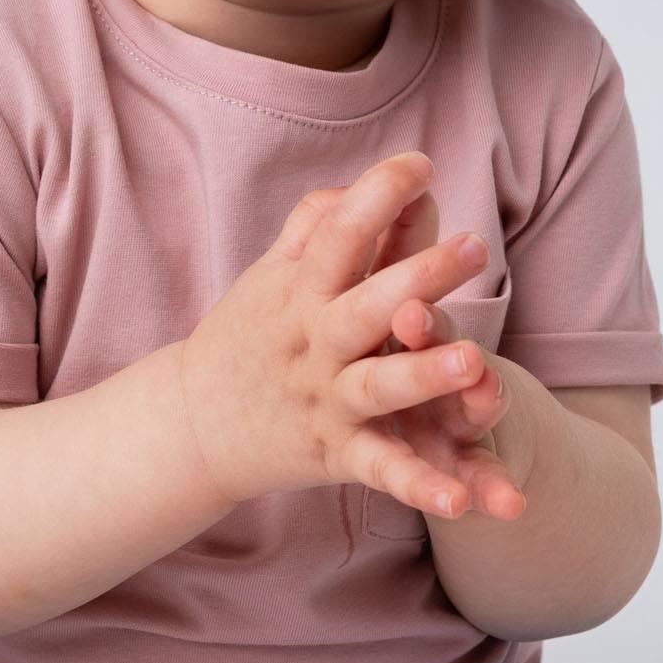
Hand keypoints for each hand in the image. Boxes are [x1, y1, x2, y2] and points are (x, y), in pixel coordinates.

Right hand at [177, 152, 498, 517]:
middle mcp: (314, 343)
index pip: (337, 236)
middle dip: (419, 276)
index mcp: (300, 291)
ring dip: (424, 375)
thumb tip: (356, 185)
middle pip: (366, 305)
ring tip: (473, 359)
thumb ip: (312, 228)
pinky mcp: (336, 453)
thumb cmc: (246, 338)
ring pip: (378, 386)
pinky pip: (382, 470)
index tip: (418, 163)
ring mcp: (326, 400)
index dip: (376, 196)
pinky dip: (419, 486)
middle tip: (474, 246)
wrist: (188, 427)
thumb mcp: (268, 277)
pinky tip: (462, 499)